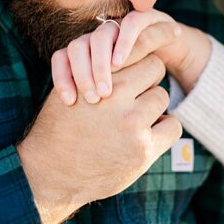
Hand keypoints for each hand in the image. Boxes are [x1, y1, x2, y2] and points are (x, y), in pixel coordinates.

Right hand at [17, 54, 182, 223]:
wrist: (51, 174)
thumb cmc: (60, 129)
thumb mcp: (70, 90)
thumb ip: (95, 70)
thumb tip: (127, 50)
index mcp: (95, 78)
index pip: (137, 50)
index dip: (136, 59)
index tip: (135, 68)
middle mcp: (115, 97)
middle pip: (154, 68)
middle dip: (147, 78)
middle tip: (136, 93)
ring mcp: (132, 124)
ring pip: (162, 97)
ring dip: (153, 105)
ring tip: (135, 118)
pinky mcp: (143, 150)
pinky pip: (173, 126)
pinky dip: (164, 128)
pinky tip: (148, 134)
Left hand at [51, 10, 210, 104]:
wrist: (178, 51)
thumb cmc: (145, 84)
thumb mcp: (121, 101)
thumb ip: (102, 105)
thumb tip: (76, 128)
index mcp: (87, 52)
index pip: (63, 59)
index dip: (62, 77)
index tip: (68, 102)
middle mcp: (100, 36)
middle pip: (78, 48)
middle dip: (82, 73)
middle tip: (93, 98)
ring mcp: (121, 25)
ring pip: (100, 37)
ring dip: (101, 61)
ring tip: (108, 87)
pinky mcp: (145, 17)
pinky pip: (130, 24)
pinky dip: (124, 42)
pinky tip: (122, 62)